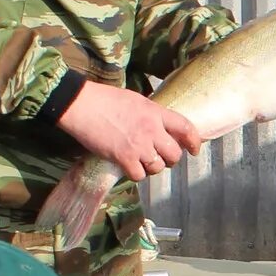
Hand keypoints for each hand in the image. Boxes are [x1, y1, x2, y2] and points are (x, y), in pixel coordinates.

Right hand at [59, 82, 203, 181]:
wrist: (81, 104)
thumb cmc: (104, 100)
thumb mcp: (136, 101)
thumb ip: (152, 115)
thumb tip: (161, 128)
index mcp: (155, 112)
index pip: (186, 128)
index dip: (194, 141)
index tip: (194, 150)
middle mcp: (151, 129)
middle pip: (175, 154)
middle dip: (170, 159)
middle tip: (161, 158)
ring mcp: (138, 145)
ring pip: (158, 167)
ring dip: (151, 167)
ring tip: (141, 161)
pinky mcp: (123, 157)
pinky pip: (139, 175)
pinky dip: (135, 174)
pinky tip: (128, 167)